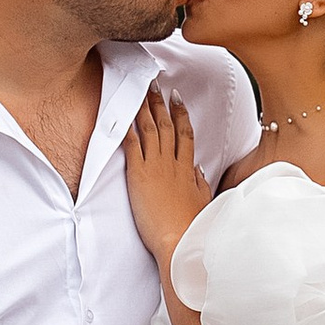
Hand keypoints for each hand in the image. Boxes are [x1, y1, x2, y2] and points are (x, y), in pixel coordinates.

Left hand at [123, 83, 211, 268]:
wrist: (180, 239)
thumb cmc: (190, 226)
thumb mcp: (201, 201)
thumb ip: (199, 182)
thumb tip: (197, 169)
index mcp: (187, 169)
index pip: (185, 134)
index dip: (181, 114)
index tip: (177, 99)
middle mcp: (172, 163)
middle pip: (167, 126)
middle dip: (161, 104)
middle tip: (156, 85)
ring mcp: (155, 167)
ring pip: (150, 130)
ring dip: (145, 109)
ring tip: (141, 91)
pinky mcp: (138, 175)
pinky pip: (132, 146)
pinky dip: (128, 129)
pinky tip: (124, 116)